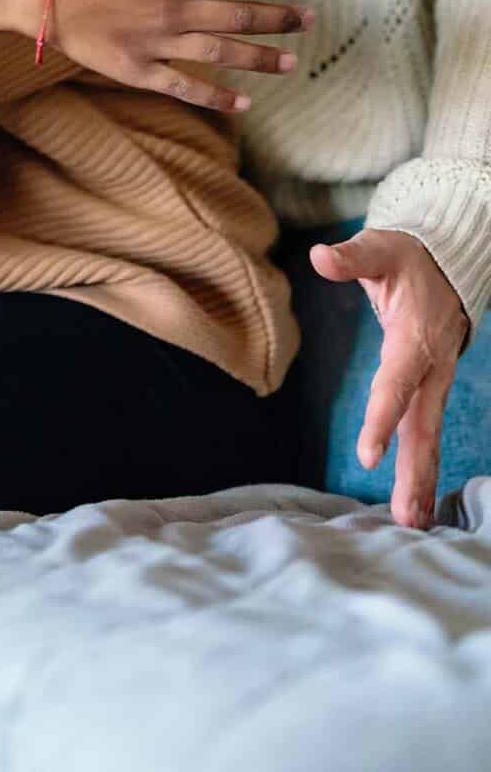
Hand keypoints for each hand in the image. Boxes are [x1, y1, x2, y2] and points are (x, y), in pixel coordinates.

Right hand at [0, 0, 310, 114]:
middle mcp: (173, 11)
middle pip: (239, 19)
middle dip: (279, 20)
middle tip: (309, 22)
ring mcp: (157, 43)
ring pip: (221, 55)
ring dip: (260, 59)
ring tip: (289, 63)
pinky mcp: (138, 70)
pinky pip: (184, 87)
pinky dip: (215, 96)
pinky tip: (242, 101)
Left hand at [310, 228, 468, 527]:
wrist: (450, 265)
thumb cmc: (407, 259)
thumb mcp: (381, 249)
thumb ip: (352, 257)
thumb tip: (320, 256)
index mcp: (415, 338)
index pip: (397, 384)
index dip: (384, 419)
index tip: (368, 455)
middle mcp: (431, 368)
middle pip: (421, 425)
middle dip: (413, 470)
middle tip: (405, 515)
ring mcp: (436, 382)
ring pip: (428, 436)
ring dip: (421, 479)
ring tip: (412, 521)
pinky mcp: (432, 390)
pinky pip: (427, 431)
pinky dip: (424, 467)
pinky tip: (417, 500)